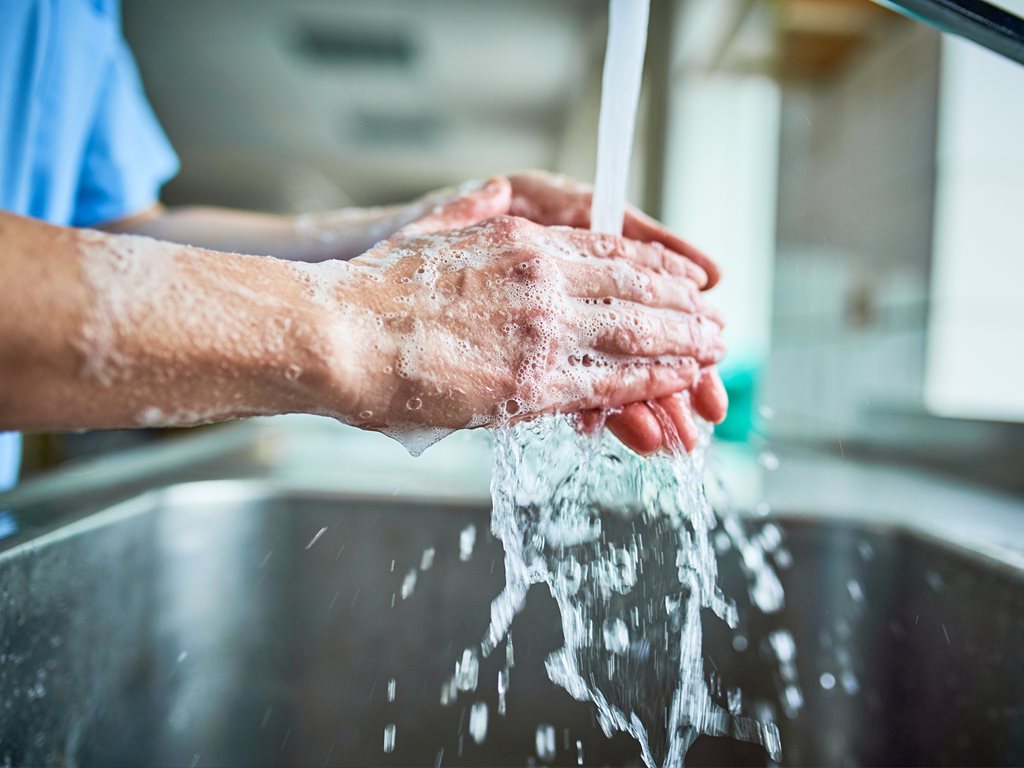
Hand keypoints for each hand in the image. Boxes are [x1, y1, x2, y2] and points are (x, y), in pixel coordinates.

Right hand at [308, 178, 722, 441]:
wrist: (340, 336)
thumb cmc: (370, 293)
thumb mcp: (426, 232)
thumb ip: (469, 217)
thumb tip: (489, 195)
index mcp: (517, 241)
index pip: (608, 247)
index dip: (654, 264)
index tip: (683, 276)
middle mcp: (541, 278)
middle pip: (635, 287)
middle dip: (682, 306)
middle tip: (715, 318)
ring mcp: (542, 330)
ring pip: (636, 332)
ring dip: (683, 342)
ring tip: (716, 349)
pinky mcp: (533, 383)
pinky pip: (611, 380)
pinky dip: (653, 380)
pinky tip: (680, 381)